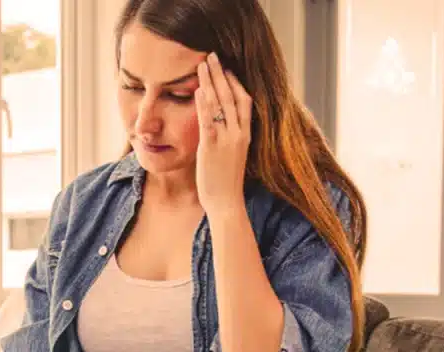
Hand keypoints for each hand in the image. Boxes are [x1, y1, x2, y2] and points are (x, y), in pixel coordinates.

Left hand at [195, 52, 251, 214]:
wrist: (226, 204)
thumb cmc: (226, 183)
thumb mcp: (231, 156)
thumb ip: (228, 139)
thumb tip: (219, 128)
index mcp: (245, 135)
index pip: (244, 101)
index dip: (235, 82)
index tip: (227, 68)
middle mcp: (239, 134)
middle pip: (232, 96)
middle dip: (221, 74)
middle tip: (213, 56)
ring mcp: (226, 140)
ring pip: (220, 104)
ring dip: (210, 81)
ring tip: (202, 64)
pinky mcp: (212, 147)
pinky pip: (208, 120)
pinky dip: (203, 103)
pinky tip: (198, 89)